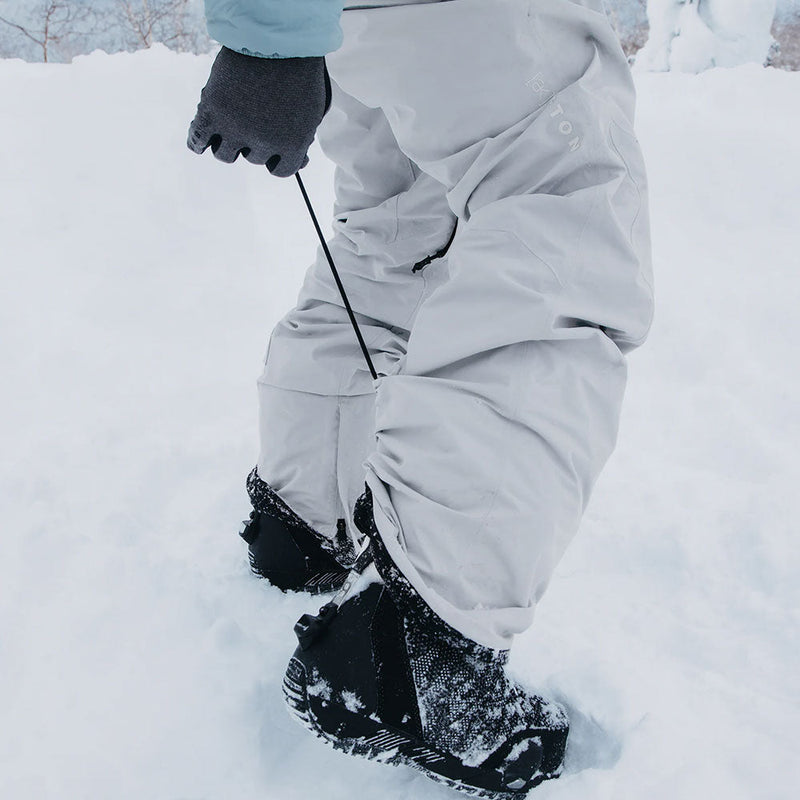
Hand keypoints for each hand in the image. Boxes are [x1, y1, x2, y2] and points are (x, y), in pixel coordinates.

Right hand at [187, 47, 330, 176]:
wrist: (275, 35)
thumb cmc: (299, 70)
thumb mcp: (313, 110)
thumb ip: (303, 139)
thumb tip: (301, 161)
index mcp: (291, 145)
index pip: (281, 170)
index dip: (278, 161)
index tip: (276, 153)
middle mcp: (262, 142)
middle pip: (253, 158)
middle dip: (256, 141)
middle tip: (256, 118)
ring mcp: (235, 128)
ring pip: (225, 154)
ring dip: (228, 143)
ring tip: (230, 127)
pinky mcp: (212, 111)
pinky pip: (198, 139)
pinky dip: (197, 142)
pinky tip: (199, 143)